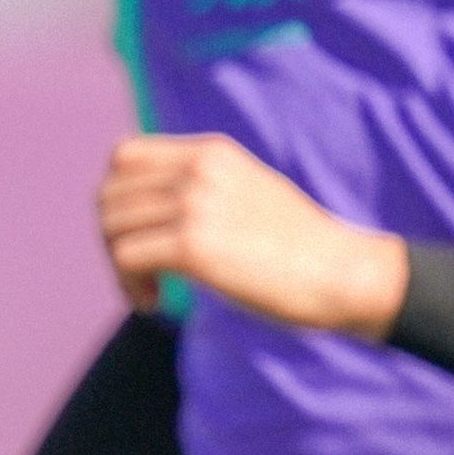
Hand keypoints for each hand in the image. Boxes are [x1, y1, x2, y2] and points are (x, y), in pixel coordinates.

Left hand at [96, 133, 410, 334]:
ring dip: (119, 266)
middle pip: (110, 194)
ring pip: (113, 228)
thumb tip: (148, 210)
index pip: (124, 156)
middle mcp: (200, 169)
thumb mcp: (247, 192)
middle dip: (111, 237)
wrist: (342, 272)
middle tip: (137, 272)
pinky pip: (127, 258)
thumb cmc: (299, 246)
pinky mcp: (194, 246)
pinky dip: (130, 286)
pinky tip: (153, 303)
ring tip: (148, 291)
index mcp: (212, 152)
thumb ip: (203, 188)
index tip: (136, 233)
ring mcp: (196, 205)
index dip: (117, 197)